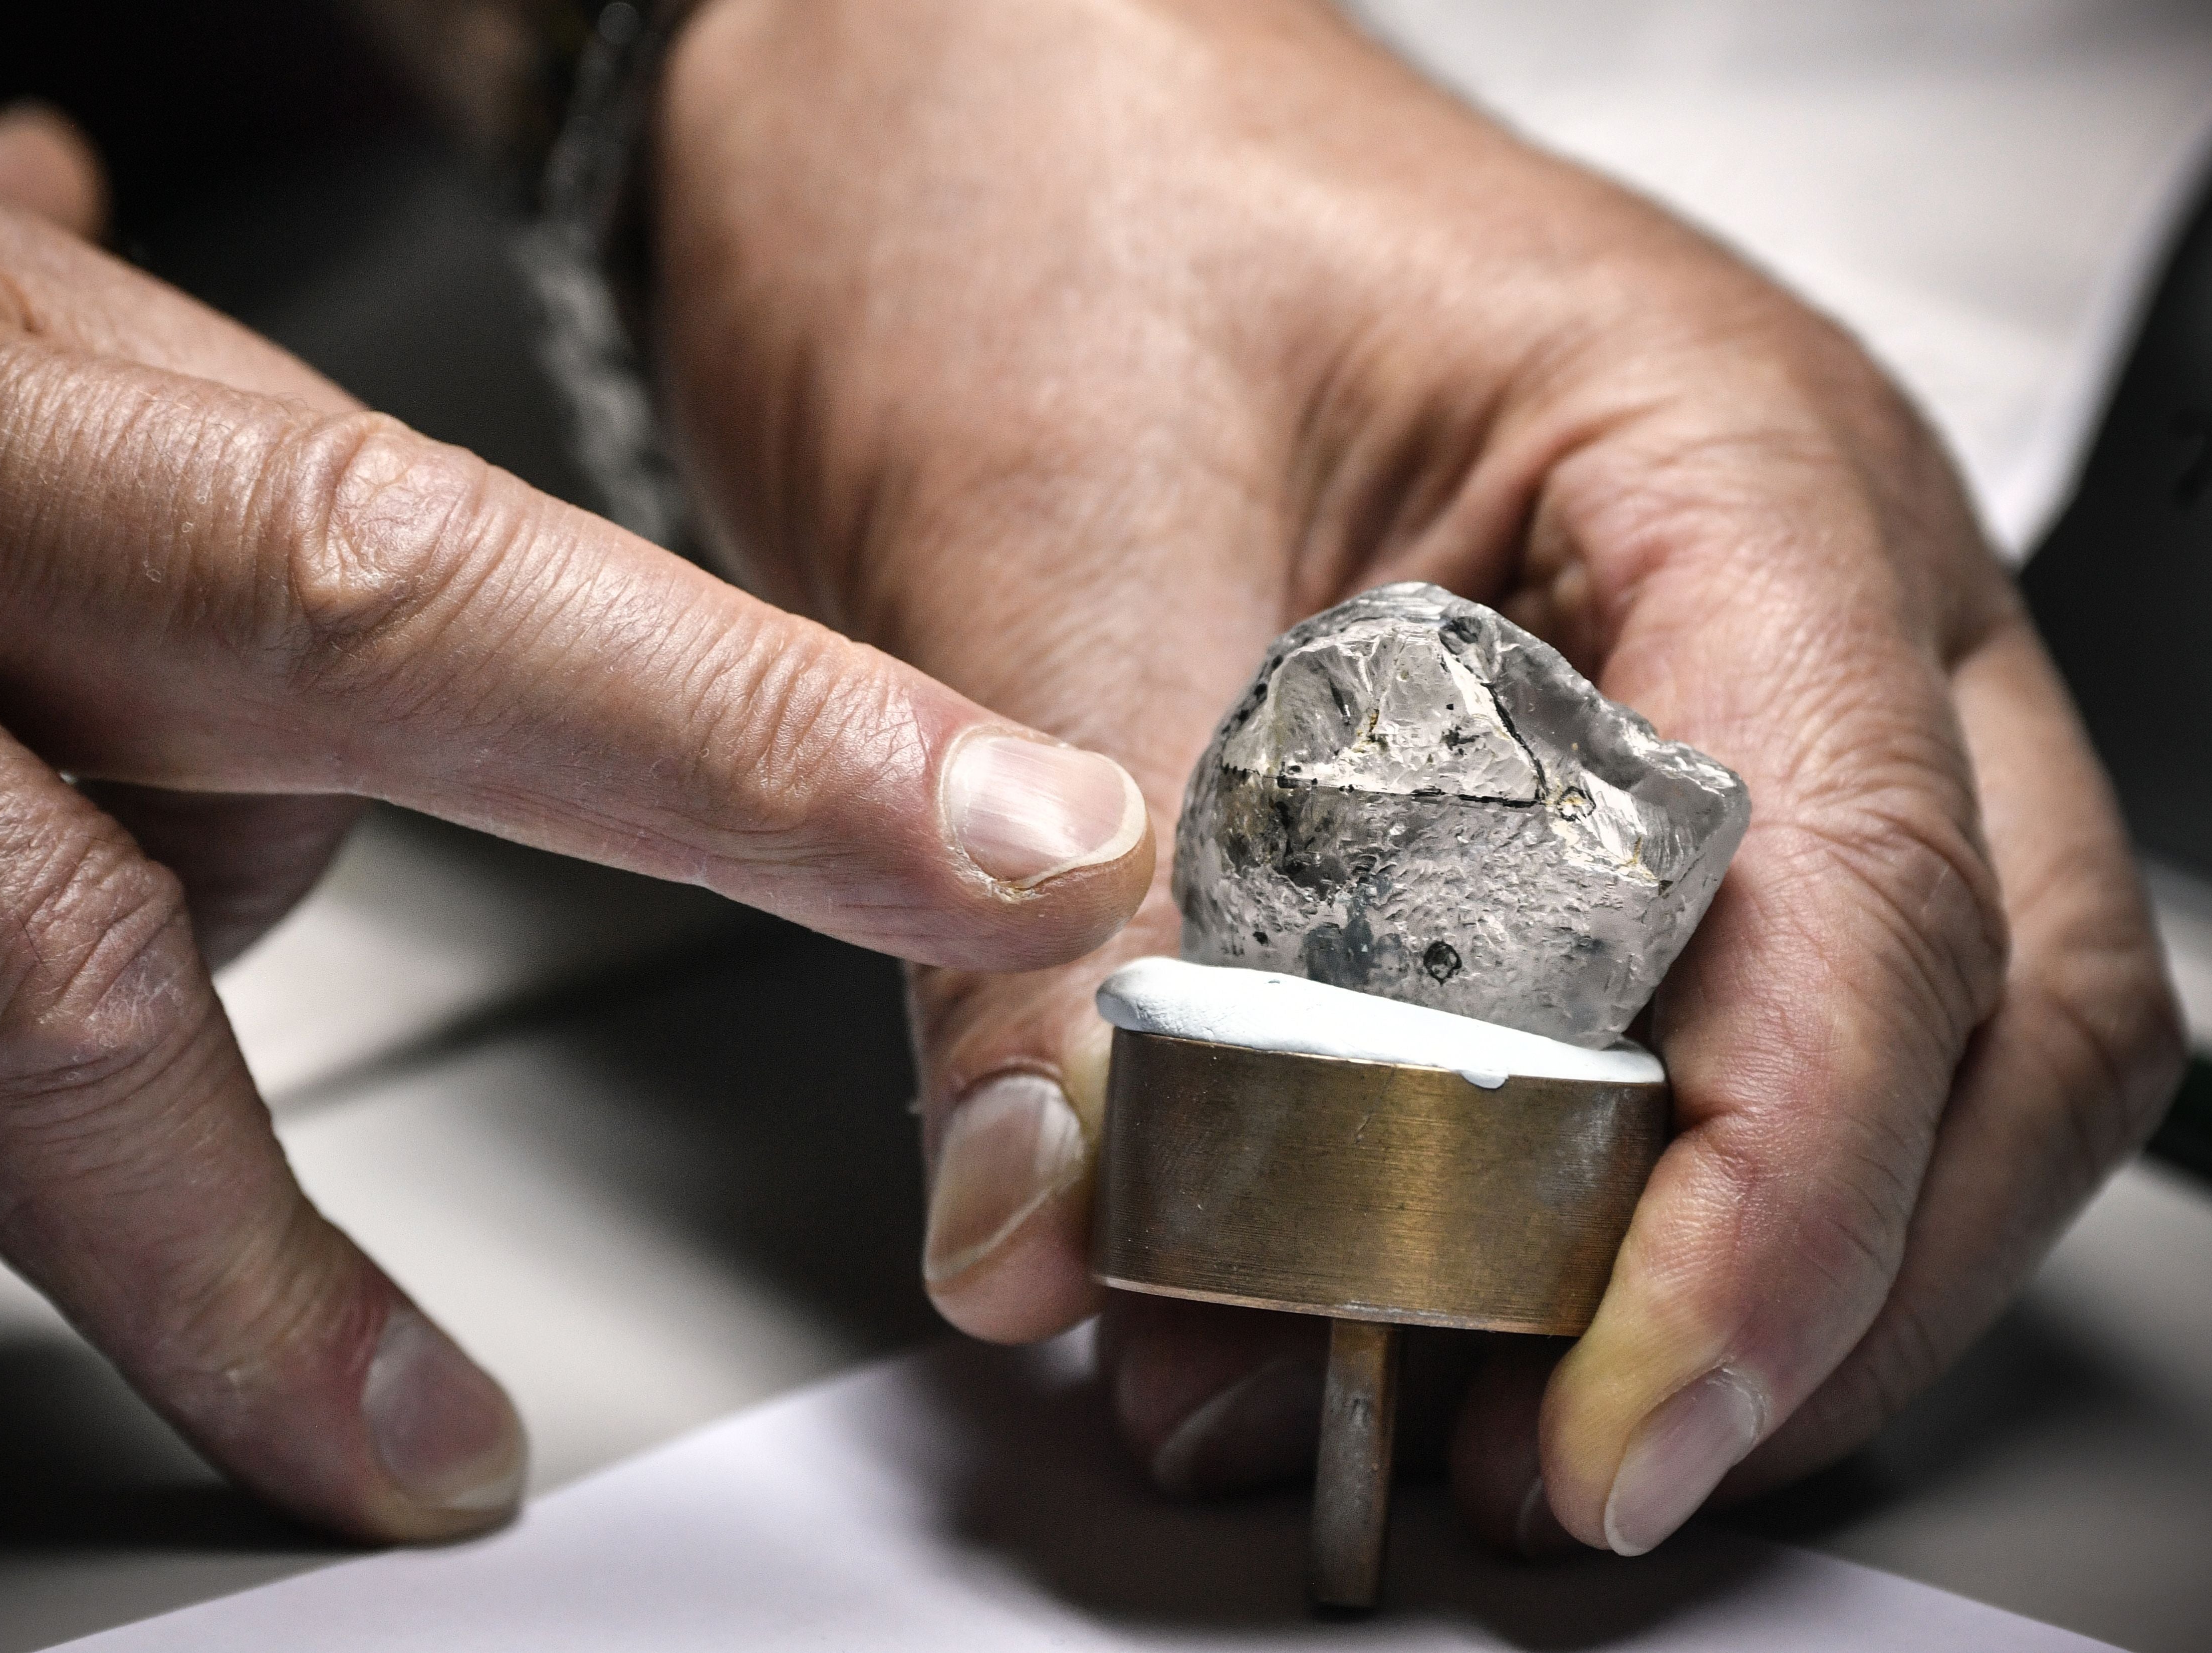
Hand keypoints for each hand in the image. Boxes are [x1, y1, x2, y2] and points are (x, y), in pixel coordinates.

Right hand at [0, 39, 1151, 1579]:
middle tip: (426, 1455)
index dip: (774, 745)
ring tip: (234, 1455)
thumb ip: (110, 392)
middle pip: (143, 925)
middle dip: (286, 1235)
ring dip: (81, 1285)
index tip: (1031, 863)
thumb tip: (178, 348)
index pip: (481, 602)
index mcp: (58, 432)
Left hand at [652, 0, 2182, 1554]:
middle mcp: (1772, 580)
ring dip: (1685, 1268)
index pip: (1873, 893)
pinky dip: (1544, 1198)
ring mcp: (1686, 676)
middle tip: (1558, 1464)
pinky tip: (1383, 1291)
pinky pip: (1647, 1021)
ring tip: (1460, 1422)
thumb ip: (1045, 888)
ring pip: (1860, 1047)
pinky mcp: (1546, 761)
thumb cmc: (1024, 165)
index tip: (1617, 1416)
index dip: (1779, 1207)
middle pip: (1969, 1010)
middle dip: (1798, 1277)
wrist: (936, 74)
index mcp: (1720, 460)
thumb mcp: (1030, 502)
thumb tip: (1055, 1218)